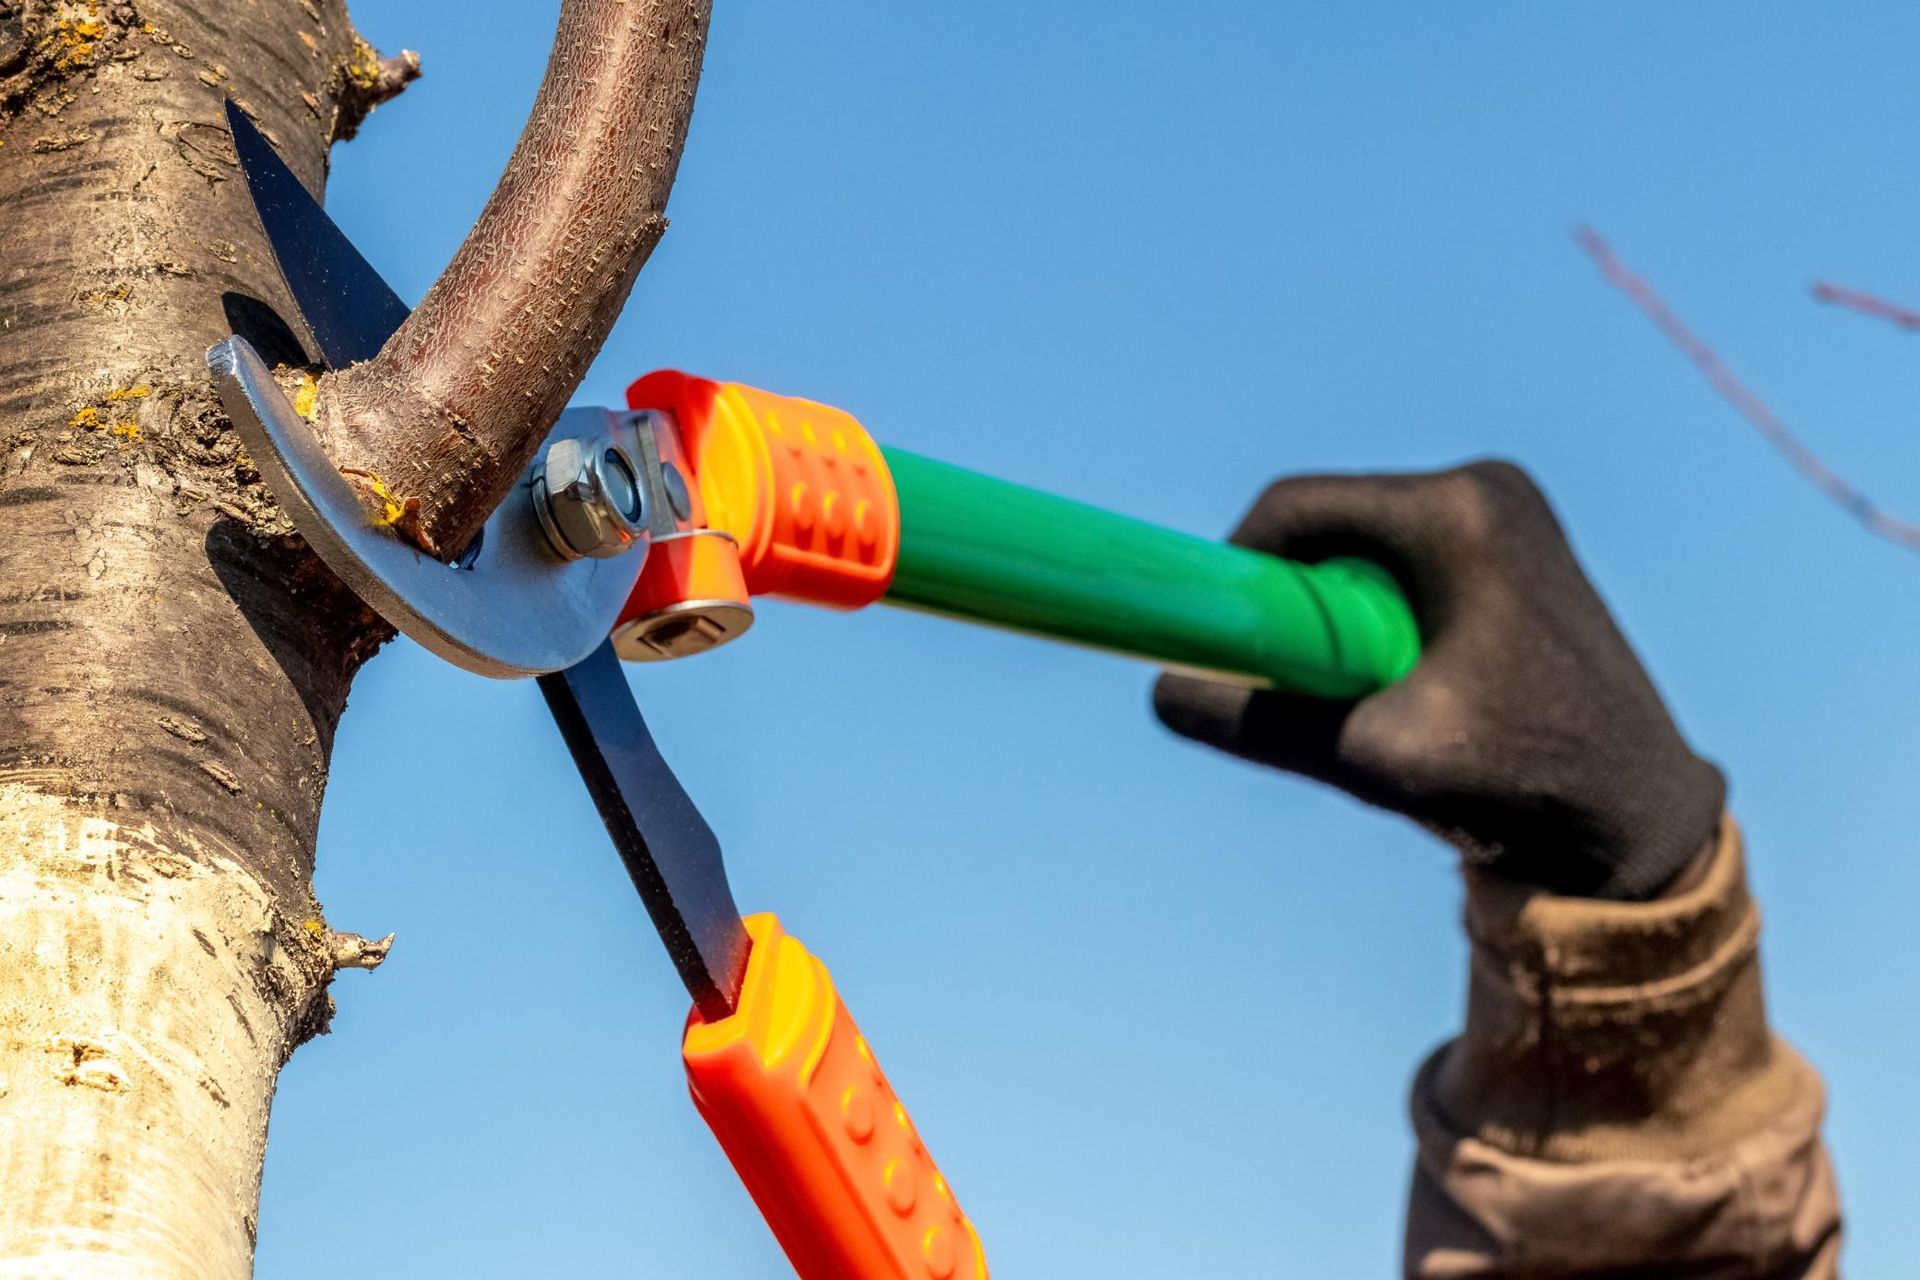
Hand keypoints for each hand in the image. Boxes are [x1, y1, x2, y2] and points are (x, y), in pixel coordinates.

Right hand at [1154, 461, 1722, 900]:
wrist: (1637, 817)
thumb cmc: (1522, 785)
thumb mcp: (1372, 757)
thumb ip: (1259, 721)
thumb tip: (1161, 691)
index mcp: (1460, 511)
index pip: (1294, 507)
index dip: (1233, 569)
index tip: (1214, 640)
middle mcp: (1486, 490)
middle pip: (1327, 526)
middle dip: (1291, 604)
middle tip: (1294, 687)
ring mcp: (1505, 515)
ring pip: (1360, 550)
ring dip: (1335, 619)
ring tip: (1369, 700)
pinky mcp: (1512, 547)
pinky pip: (1402, 566)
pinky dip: (1376, 622)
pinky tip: (1407, 689)